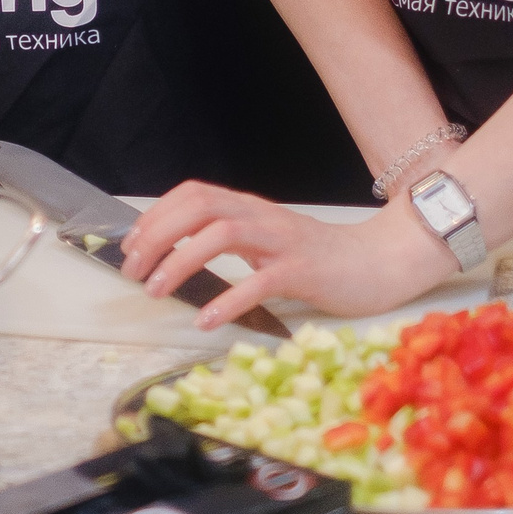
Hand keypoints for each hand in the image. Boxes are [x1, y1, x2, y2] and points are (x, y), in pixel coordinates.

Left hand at [118, 181, 454, 321]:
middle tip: (132, 270)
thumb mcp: (266, 242)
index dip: (155, 215)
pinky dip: (227, 299)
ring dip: (181, 261)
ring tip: (157, 290)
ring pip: (221, 235)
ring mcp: (282, 241)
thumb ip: (230, 241)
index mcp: (248, 208)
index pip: (192, 194)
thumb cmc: (320, 259)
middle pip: (198, 207)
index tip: (131, 245)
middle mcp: (261, 217)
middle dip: (157, 235)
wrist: (381, 261)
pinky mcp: (304, 271)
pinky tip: (207, 320)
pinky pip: (259, 281)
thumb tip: (178, 252)